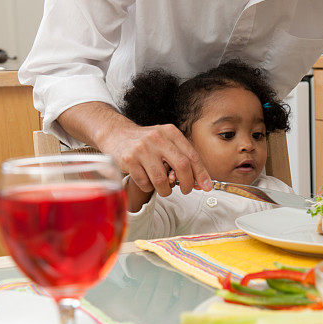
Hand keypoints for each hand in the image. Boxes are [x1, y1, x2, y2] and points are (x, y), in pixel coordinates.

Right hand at [97, 117, 211, 196]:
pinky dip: (149, 188)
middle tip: (186, 190)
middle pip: (182, 166)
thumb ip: (182, 158)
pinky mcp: (129, 160)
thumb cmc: (146, 143)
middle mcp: (157, 138)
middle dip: (187, 184)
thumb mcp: (165, 142)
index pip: (192, 155)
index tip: (207, 187)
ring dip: (166, 190)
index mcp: (170, 133)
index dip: (201, 174)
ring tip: (164, 188)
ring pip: (162, 180)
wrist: (116, 134)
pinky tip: (147, 181)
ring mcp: (142, 149)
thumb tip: (201, 182)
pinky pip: (145, 183)